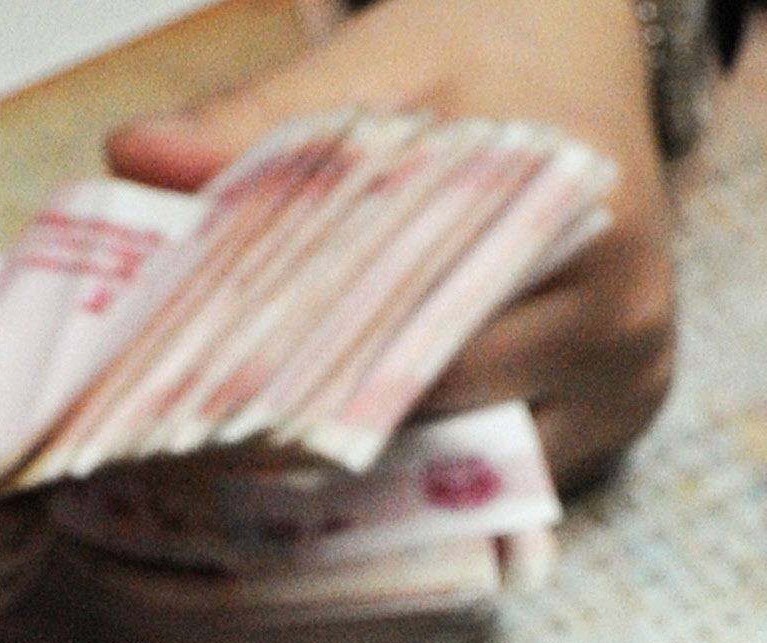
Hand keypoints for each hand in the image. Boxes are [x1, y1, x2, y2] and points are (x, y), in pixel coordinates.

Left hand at [107, 0, 675, 487]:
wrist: (586, 47)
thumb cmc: (487, 48)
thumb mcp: (379, 56)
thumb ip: (261, 117)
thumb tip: (137, 156)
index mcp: (576, 211)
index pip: (401, 326)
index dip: (286, 369)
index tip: (185, 402)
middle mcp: (621, 312)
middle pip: (427, 407)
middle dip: (307, 426)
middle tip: (181, 449)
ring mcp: (628, 377)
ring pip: (456, 456)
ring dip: (355, 464)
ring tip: (234, 461)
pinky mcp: (621, 416)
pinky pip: (492, 471)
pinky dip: (411, 469)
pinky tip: (324, 468)